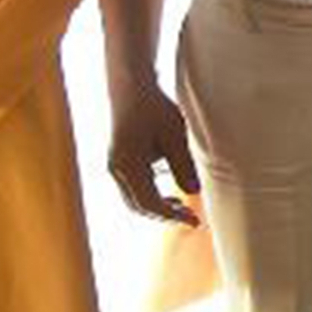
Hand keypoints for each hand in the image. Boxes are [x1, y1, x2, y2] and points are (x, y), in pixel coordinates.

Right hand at [103, 82, 201, 224]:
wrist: (132, 90)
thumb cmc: (154, 109)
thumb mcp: (174, 135)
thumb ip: (183, 165)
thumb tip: (194, 192)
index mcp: (127, 165)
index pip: (149, 202)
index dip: (173, 216)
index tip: (195, 222)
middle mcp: (117, 170)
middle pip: (138, 206)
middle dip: (164, 215)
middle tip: (191, 218)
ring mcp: (115, 167)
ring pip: (134, 200)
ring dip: (157, 207)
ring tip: (183, 208)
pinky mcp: (120, 163)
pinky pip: (134, 189)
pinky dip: (151, 196)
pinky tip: (172, 194)